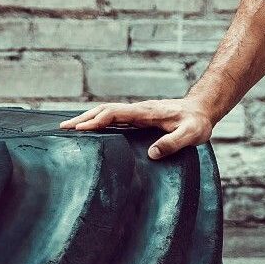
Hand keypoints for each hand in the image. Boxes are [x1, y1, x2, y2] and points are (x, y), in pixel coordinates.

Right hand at [59, 98, 215, 159]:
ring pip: (108, 112)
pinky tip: (92, 129)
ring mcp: (138, 113)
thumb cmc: (197, 122)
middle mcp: (138, 110)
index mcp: (146, 112)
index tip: (80, 129)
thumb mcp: (191, 134)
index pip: (115, 113)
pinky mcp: (139, 117)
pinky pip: (115, 117)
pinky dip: (99, 120)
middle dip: (84, 118)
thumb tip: (152, 154)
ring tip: (70, 128)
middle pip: (105, 110)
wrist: (202, 109)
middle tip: (63, 128)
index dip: (97, 120)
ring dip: (88, 118)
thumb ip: (173, 143)